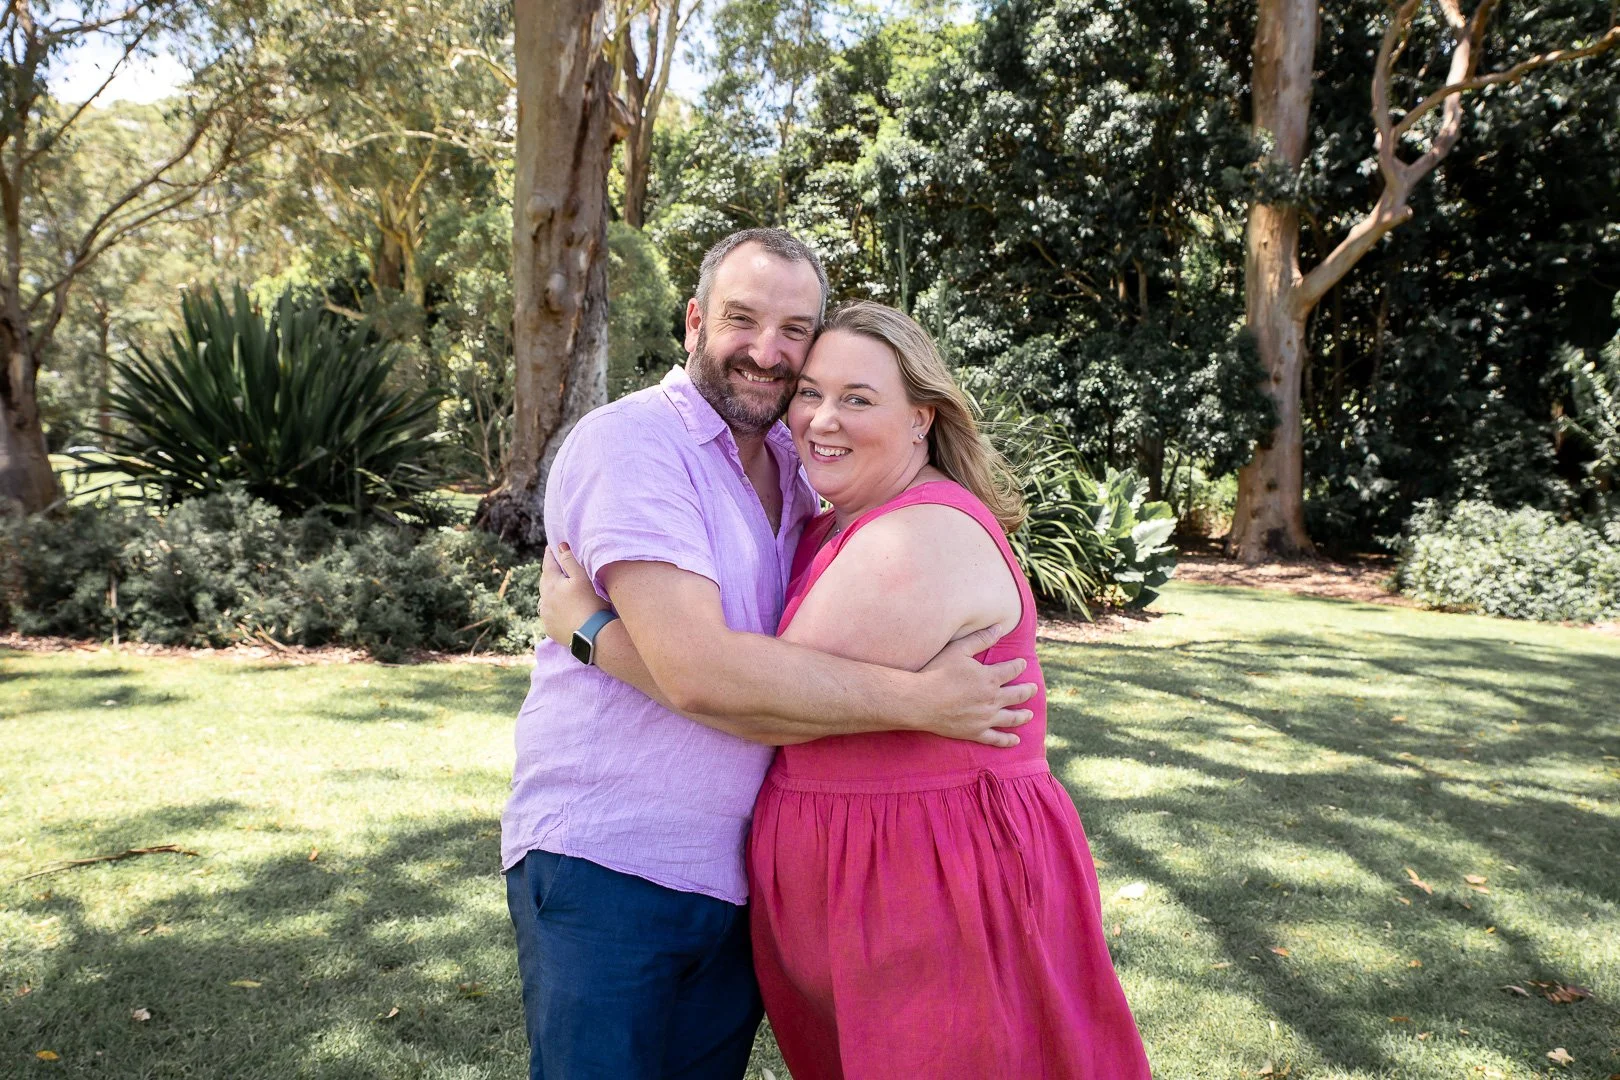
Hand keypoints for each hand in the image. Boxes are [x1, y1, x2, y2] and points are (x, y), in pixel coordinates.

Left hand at [540, 544, 610, 641]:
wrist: (592, 635)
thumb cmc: (590, 603)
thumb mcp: (582, 578)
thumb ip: (569, 560)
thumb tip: (560, 546)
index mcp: (551, 584)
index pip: (548, 564)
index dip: (550, 555)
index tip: (550, 547)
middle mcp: (544, 600)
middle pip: (544, 581)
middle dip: (549, 573)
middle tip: (553, 566)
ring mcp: (546, 616)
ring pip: (545, 599)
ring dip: (550, 592)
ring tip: (556, 589)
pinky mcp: (551, 629)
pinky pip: (549, 615)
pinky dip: (553, 609)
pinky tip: (560, 610)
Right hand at [915, 624, 1036, 747]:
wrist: (920, 701)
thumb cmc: (937, 672)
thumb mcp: (958, 649)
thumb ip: (981, 639)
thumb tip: (1000, 628)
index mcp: (990, 678)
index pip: (1012, 670)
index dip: (1019, 666)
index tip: (1022, 664)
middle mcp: (992, 699)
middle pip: (1017, 695)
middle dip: (1027, 690)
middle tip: (1034, 688)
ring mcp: (985, 718)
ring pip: (1011, 718)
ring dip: (1023, 715)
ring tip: (1030, 714)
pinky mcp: (975, 733)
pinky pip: (996, 739)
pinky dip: (1007, 740)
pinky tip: (1015, 741)